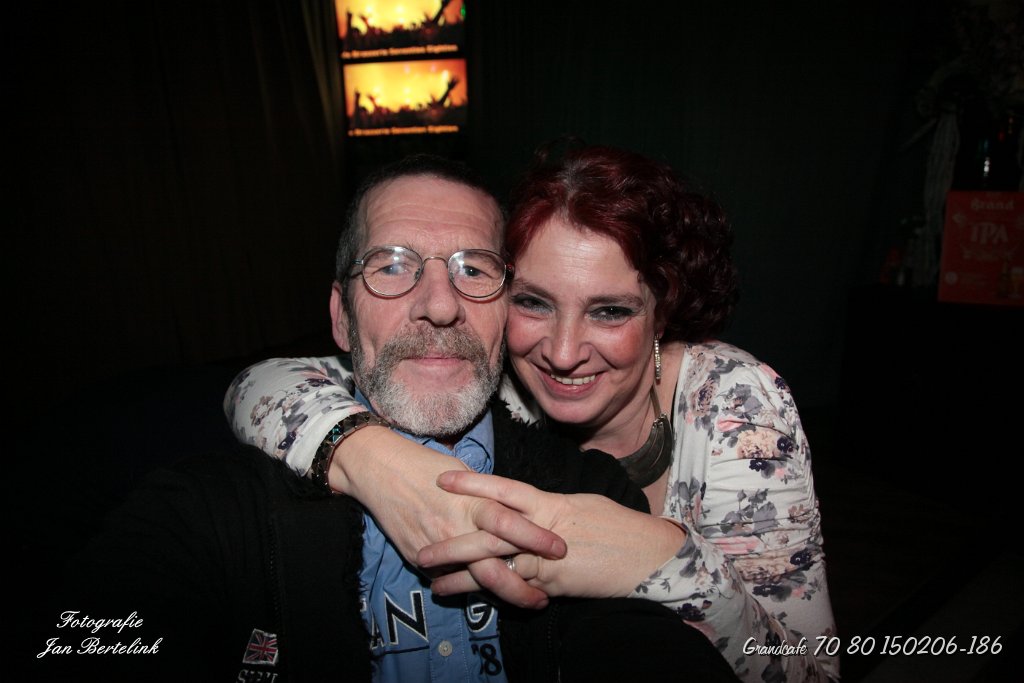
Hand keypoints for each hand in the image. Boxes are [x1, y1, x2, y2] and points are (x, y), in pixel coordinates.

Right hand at [328, 427, 567, 607]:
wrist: (380, 471)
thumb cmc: (426, 465)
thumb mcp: (465, 473)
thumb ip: (489, 495)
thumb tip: (517, 508)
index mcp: (470, 501)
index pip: (507, 522)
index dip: (534, 536)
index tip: (559, 548)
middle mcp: (454, 527)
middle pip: (493, 559)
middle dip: (524, 578)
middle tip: (549, 593)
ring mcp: (435, 546)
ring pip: (473, 578)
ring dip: (504, 593)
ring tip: (531, 602)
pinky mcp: (418, 558)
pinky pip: (449, 578)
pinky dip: (472, 587)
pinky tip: (493, 596)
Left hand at [418, 471, 686, 601]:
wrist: (650, 557)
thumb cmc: (620, 528)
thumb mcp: (583, 506)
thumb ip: (552, 507)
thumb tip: (533, 506)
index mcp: (551, 504)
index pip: (505, 490)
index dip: (474, 484)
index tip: (445, 478)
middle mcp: (543, 531)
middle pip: (488, 532)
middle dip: (453, 538)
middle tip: (422, 543)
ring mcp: (546, 561)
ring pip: (495, 565)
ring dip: (461, 572)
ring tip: (432, 576)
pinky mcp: (554, 586)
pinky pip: (516, 589)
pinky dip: (491, 593)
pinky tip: (469, 598)